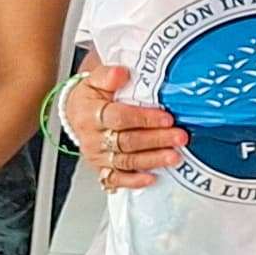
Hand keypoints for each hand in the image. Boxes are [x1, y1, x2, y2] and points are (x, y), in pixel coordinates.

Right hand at [69, 63, 189, 191]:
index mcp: (91, 113)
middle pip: (126, 141)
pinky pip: (116, 179)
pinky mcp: (101, 169)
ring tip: (174, 156)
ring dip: (152, 160)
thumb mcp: (95, 79)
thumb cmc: (91, 96)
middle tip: (179, 137)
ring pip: (126, 161)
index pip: (119, 117)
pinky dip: (134, 181)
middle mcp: (94, 137)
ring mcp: (98, 155)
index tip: (166, 118)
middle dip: (156, 140)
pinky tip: (151, 178)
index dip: (144, 119)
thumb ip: (108, 75)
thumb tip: (121, 73)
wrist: (76, 113)